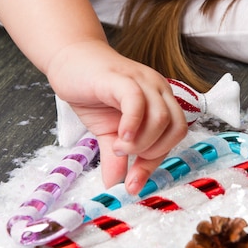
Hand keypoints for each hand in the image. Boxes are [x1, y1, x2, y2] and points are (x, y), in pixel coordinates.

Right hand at [47, 40, 187, 193]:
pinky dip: (132, 124)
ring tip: (119, 147)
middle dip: (153, 152)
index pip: (174, 136)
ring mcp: (142, 81)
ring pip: (161, 117)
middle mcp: (158, 90)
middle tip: (127, 157)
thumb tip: (115, 186)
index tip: (133, 184)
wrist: (70, 61)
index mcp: (161, 102)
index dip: (155, 163)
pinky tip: (120, 137)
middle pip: (177, 127)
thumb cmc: (94, 92)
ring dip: (141, 142)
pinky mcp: (121, 78)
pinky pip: (137, 101)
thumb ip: (116, 157)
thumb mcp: (108, 132)